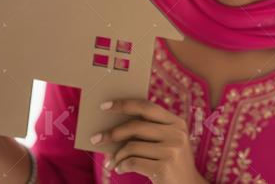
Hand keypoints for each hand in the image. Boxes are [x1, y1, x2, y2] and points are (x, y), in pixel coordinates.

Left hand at [91, 98, 207, 183]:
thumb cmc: (172, 164)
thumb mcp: (168, 143)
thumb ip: (150, 131)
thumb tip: (114, 127)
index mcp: (177, 123)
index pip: (147, 107)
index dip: (124, 104)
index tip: (105, 106)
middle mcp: (176, 134)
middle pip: (135, 126)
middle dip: (112, 133)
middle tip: (96, 138)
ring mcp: (171, 151)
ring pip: (131, 146)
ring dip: (117, 156)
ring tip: (113, 162)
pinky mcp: (163, 168)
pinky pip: (131, 162)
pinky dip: (121, 166)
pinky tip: (120, 169)